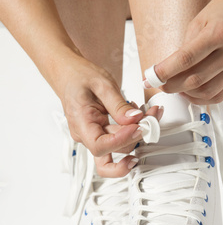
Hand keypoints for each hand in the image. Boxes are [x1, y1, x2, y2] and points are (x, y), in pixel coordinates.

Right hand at [58, 55, 161, 176]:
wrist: (70, 74)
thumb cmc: (79, 77)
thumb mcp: (102, 84)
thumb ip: (119, 105)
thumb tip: (135, 119)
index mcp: (81, 124)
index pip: (100, 146)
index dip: (121, 140)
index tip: (137, 127)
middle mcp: (86, 135)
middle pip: (114, 150)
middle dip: (136, 137)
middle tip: (150, 120)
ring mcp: (95, 136)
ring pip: (120, 147)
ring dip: (138, 133)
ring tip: (147, 114)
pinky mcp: (103, 134)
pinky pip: (120, 139)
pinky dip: (133, 130)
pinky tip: (139, 117)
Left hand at [145, 0, 222, 104]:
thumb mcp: (201, 19)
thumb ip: (186, 47)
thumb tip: (170, 70)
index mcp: (220, 32)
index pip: (185, 59)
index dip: (164, 72)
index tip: (150, 77)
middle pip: (195, 80)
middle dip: (171, 86)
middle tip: (159, 84)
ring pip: (206, 92)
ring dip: (186, 95)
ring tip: (174, 89)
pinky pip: (220, 95)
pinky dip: (202, 98)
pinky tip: (192, 93)